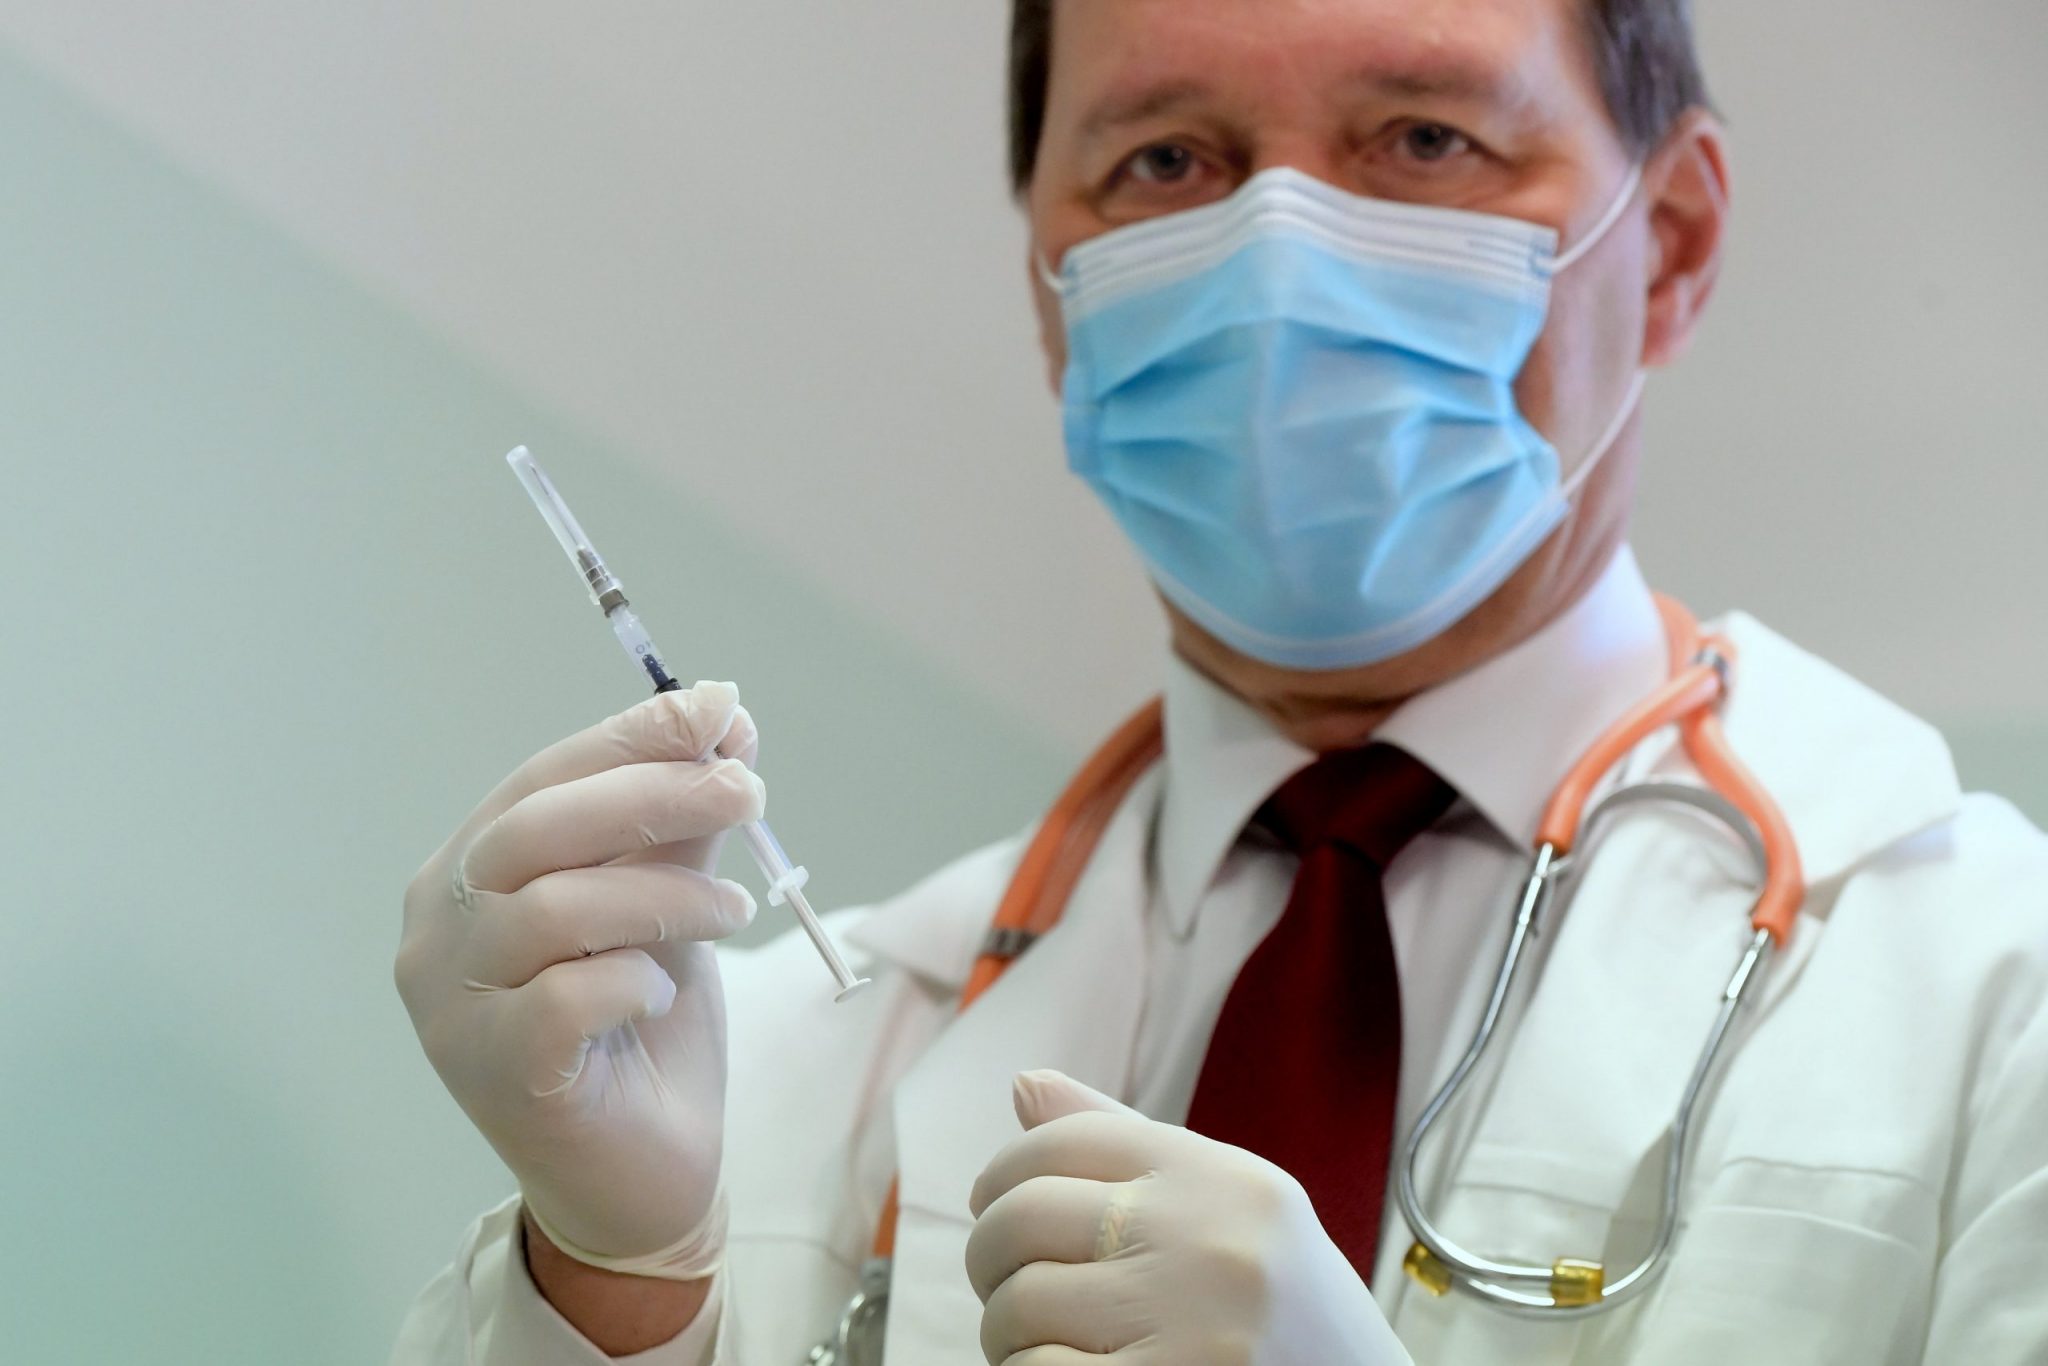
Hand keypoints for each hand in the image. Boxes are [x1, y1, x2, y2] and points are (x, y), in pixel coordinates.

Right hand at [396, 682, 764, 1272]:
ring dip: (665, 894)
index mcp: (467, 873)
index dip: (632, 738)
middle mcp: (437, 931)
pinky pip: (563, 999)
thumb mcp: (665, 910)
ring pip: (554, 909)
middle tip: (748, 791)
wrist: (640, 1179)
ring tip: (733, 911)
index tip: (719, 708)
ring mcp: (452, 1006)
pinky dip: (630, 981)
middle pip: (537, 829)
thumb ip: (681, 825)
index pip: (543, 779)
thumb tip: (724, 718)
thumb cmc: (643, 1032)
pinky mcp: (493, 1072)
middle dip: (654, 794)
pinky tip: (660, 995)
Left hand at [966, 1071, 1411, 1365]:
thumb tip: (1023, 1085)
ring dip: (1009, 1335)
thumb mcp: (1233, 1212)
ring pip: (1017, 1307)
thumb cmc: (1287, 1316)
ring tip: (1053, 1343)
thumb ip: (1128, 1147)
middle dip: (991, 1259)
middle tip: (1010, 1288)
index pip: (1063, 1140)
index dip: (1003, 1176)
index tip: (995, 1210)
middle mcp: (1207, 1240)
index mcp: (1222, 1179)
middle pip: (1022, 1218)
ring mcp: (1189, 1326)